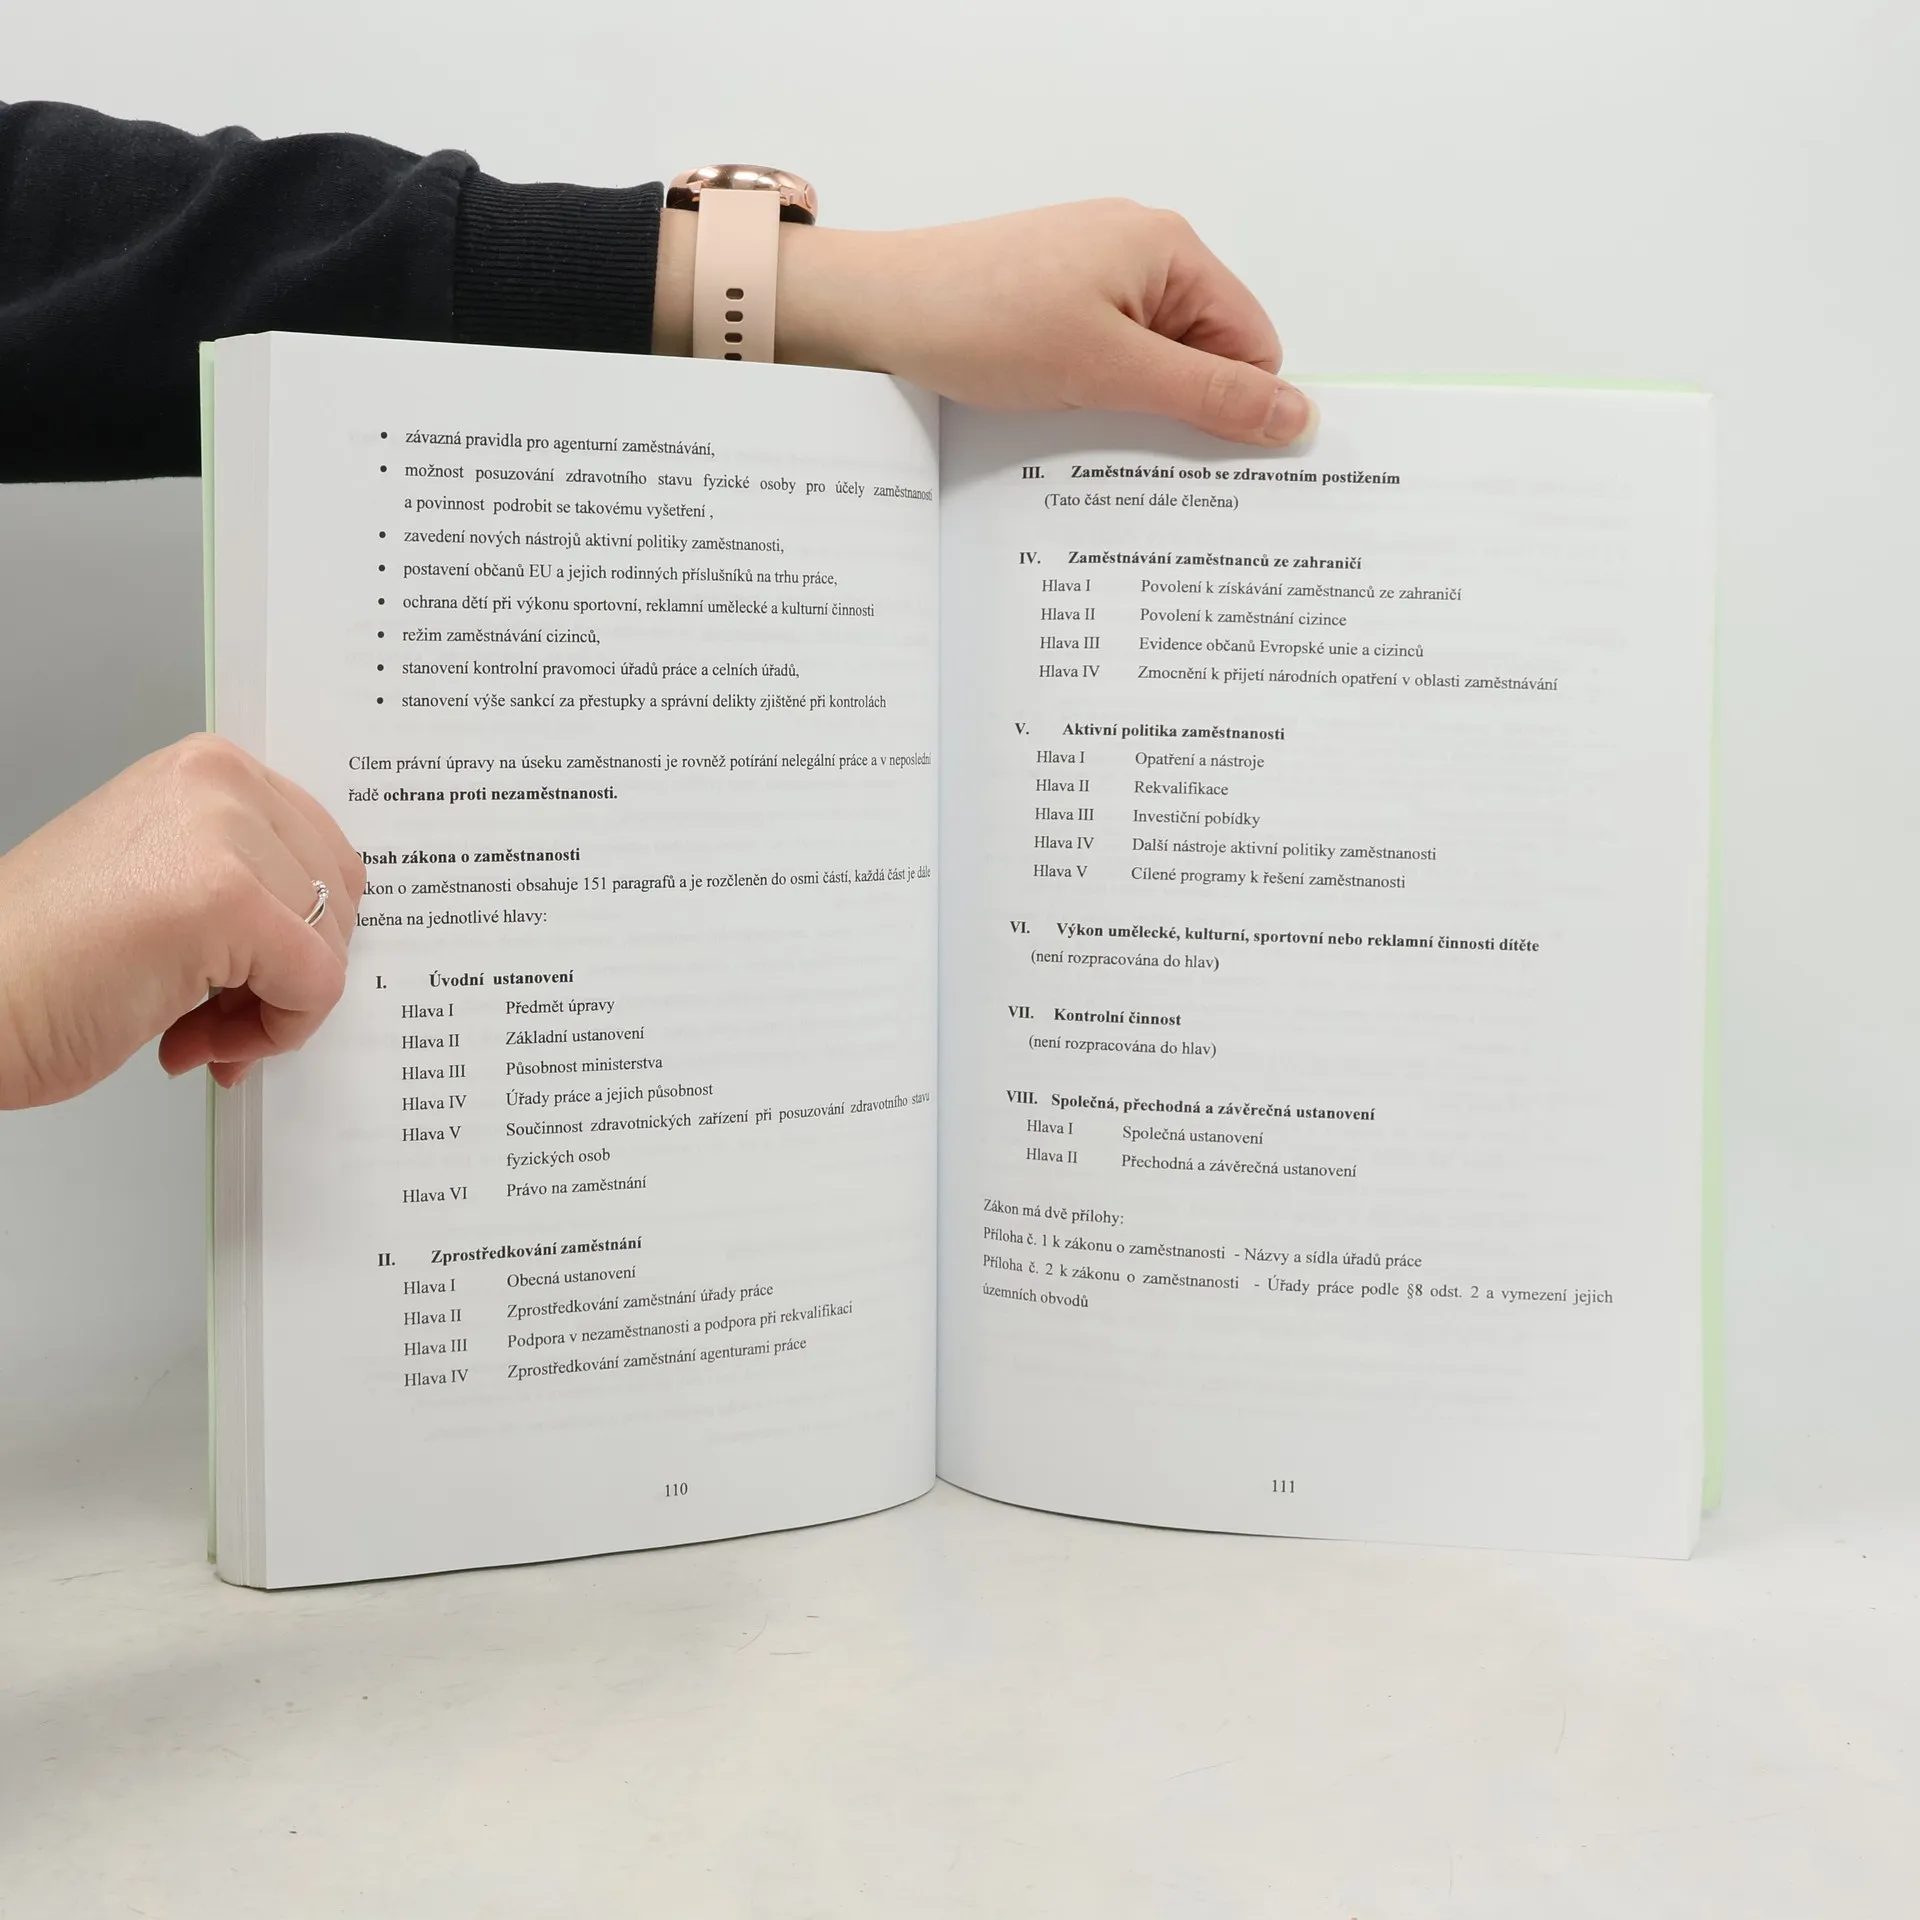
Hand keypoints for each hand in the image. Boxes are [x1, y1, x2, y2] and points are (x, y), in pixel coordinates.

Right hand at [0, 735, 364, 1109]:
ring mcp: (224, 836)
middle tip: (219, 1017)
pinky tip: (192, 1042)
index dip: (302, 934)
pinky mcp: (229, 902)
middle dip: (289, 975)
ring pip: (329, 947)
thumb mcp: (164, 879)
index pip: (326, 856)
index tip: (250, 974)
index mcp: (207, 769)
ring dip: (272, 1013)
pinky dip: (273, 1035)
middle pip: (337, 901)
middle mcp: (219, 782)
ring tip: (195, 1030)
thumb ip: (246, 882)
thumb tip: (322, 935)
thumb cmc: (42, 960)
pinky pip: (314, 986)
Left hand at [655, 200, 1315, 447]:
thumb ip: (1208, 397)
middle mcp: (1141, 252)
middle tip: (1143, 455)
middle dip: (1184, 411)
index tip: (1211, 465)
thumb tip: (1297, 416)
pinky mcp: (1057, 302)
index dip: (1236, 407)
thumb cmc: (984, 322)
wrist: (875, 309)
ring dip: (1135, 409)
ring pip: (1153, 364)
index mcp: (1170, 250)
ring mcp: (1095, 276)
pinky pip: (1108, 359)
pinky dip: (1097, 395)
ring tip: (1092, 431)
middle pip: (1207, 354)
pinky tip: (1064, 418)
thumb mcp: (1110, 370)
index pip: (1252, 343)